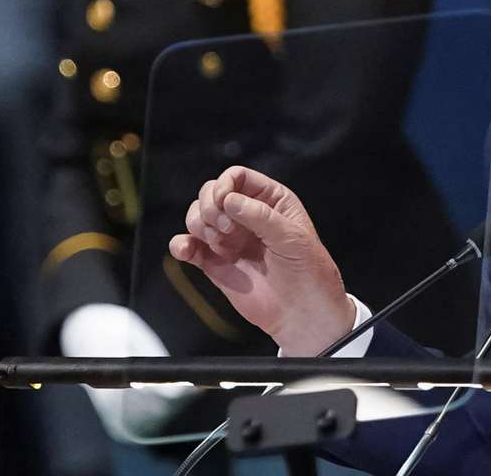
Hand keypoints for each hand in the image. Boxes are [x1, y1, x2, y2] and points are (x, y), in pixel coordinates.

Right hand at [169, 165, 355, 355]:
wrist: (302, 313)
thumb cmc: (308, 272)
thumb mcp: (293, 238)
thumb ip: (261, 216)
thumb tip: (228, 199)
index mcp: (270, 200)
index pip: (237, 176)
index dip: (225, 185)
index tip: (224, 202)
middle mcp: (247, 215)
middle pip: (210, 192)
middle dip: (211, 208)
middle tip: (229, 231)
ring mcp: (229, 237)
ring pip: (196, 216)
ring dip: (201, 227)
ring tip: (225, 247)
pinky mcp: (215, 262)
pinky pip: (186, 245)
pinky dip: (181, 245)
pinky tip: (188, 251)